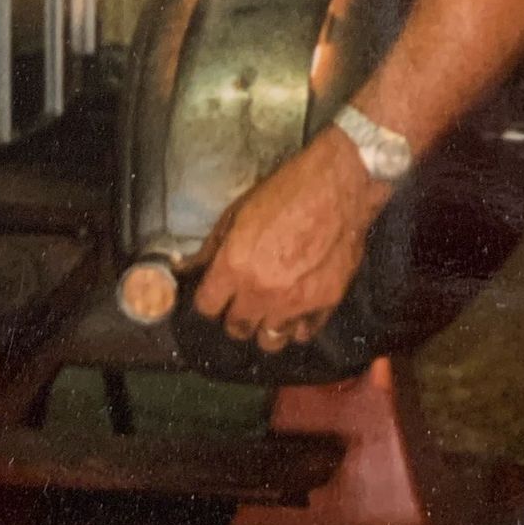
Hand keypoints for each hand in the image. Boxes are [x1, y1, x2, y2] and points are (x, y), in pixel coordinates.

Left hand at [190, 128, 387, 353]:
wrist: (339, 184)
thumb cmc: (286, 191)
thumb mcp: (238, 211)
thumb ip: (211, 248)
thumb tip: (184, 269)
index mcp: (235, 265)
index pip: (207, 307)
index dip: (209, 300)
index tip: (216, 293)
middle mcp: (262, 291)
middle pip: (236, 328)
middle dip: (235, 315)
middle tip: (243, 298)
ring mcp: (295, 302)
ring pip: (269, 340)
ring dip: (265, 326)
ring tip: (270, 308)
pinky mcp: (325, 304)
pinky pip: (302, 332)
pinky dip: (297, 324)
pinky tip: (297, 306)